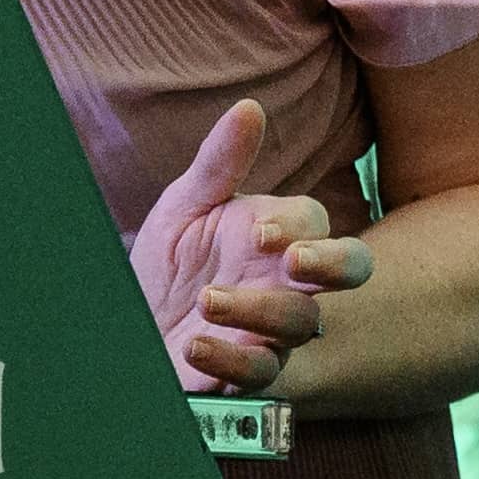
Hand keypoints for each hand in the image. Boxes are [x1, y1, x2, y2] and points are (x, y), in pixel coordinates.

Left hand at [128, 99, 375, 395]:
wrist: (129, 321)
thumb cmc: (170, 261)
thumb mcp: (186, 205)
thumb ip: (220, 162)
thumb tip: (249, 108)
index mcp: (278, 235)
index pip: (316, 221)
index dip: (299, 225)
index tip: (260, 232)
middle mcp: (287, 280)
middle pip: (349, 270)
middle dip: (334, 265)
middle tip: (293, 262)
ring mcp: (274, 327)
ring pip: (302, 324)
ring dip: (260, 311)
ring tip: (207, 301)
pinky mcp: (247, 370)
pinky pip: (260, 371)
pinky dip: (232, 359)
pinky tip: (197, 345)